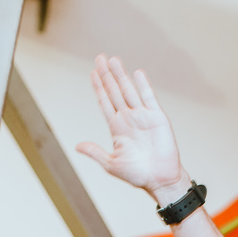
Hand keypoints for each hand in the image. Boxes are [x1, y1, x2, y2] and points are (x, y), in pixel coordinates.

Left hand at [76, 55, 187, 203]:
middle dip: (107, 75)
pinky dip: (143, 85)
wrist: (160, 179)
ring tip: (113, 60)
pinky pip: (149, 97)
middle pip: (115, 91)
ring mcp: (143, 116)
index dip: (98, 88)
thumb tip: (77, 146)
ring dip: (121, 75)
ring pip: (129, 90)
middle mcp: (129, 118)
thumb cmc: (136, 175)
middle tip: (100, 57)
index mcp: (117, 128)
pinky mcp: (157, 117)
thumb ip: (95, 152)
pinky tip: (137, 73)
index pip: (105, 102)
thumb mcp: (111, 164)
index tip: (92, 73)